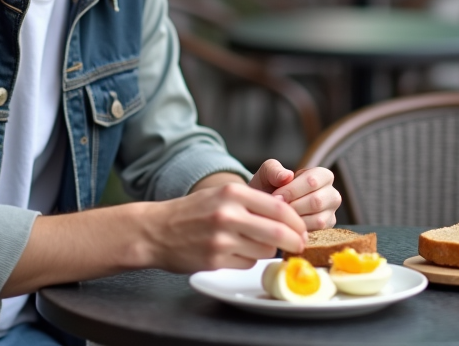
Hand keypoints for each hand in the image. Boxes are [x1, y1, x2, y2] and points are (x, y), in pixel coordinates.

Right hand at [139, 183, 306, 273]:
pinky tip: (235, 253)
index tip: (302, 229)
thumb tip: (286, 217)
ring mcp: (221, 239)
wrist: (155, 230)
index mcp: (232, 194)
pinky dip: (248, 260)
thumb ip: (251, 202)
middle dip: (294, 241)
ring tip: (255, 245)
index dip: (296, 222)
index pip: (279, 208)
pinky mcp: (215, 260)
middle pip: (278, 232)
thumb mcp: (220, 196)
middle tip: (299, 245)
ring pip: (265, 251)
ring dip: (267, 251)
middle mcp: (228, 215)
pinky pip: (247, 263)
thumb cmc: (192, 212)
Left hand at [250, 159, 340, 231]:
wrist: (267, 207)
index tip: (276, 197)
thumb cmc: (270, 187)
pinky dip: (300, 231)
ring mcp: (331, 213)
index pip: (312, 181)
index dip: (291, 190)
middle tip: (278, 209)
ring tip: (283, 217)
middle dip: (293, 207)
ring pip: (318, 219)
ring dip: (296, 220)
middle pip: (316, 201)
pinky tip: (289, 225)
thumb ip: (274, 170)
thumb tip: (287, 176)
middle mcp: (332, 194)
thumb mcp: (267, 173)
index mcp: (322, 175)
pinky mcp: (327, 229)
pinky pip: (316, 233)